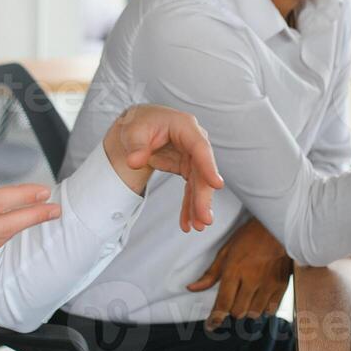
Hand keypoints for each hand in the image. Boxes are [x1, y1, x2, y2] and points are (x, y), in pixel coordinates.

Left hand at [102, 104, 225, 231]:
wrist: (139, 127)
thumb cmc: (139, 124)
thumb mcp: (133, 131)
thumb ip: (136, 146)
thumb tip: (135, 162)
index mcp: (185, 126)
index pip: (200, 148)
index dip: (209, 166)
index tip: (217, 185)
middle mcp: (194, 141)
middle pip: (202, 171)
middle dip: (203, 196)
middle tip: (205, 219)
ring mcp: (192, 157)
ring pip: (199, 184)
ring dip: (198, 205)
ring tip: (198, 226)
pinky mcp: (188, 168)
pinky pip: (190, 190)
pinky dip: (189, 206)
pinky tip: (187, 223)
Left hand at [187, 217, 293, 329]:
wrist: (279, 228)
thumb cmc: (250, 237)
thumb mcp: (226, 251)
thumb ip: (211, 273)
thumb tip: (192, 288)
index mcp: (234, 269)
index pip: (223, 302)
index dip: (215, 318)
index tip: (211, 325)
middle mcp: (251, 279)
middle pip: (238, 311)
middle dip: (232, 310)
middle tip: (233, 301)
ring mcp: (268, 284)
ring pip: (254, 313)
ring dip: (247, 310)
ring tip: (247, 298)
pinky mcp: (282, 285)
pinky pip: (271, 309)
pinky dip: (263, 309)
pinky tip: (260, 299)